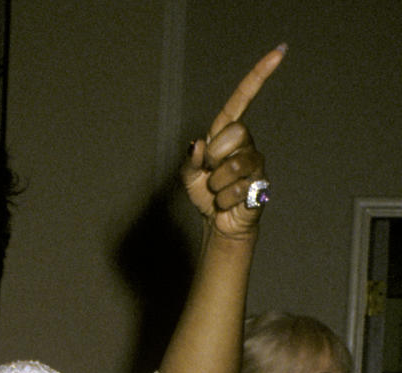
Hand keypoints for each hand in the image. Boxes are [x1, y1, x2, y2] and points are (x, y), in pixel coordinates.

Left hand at [182, 45, 285, 239]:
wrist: (218, 222)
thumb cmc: (205, 194)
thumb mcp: (189, 176)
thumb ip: (191, 159)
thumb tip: (198, 144)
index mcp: (226, 133)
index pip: (242, 99)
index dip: (259, 76)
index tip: (280, 52)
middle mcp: (245, 143)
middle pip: (236, 132)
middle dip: (215, 156)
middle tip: (211, 172)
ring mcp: (255, 162)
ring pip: (235, 165)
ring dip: (217, 184)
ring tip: (218, 191)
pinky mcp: (261, 184)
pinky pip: (239, 189)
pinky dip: (224, 201)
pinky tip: (227, 203)